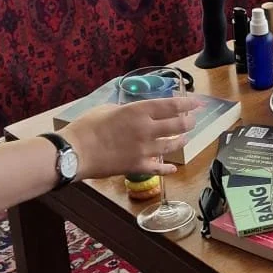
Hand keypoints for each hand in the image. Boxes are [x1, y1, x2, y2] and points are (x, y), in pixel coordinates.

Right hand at [66, 98, 198, 179]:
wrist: (75, 152)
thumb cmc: (87, 127)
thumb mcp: (108, 109)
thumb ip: (127, 110)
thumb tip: (135, 113)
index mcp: (139, 111)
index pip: (172, 106)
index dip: (188, 105)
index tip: (197, 103)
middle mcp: (147, 129)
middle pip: (178, 125)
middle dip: (189, 122)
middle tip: (192, 121)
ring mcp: (144, 149)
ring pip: (173, 146)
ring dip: (181, 141)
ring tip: (184, 139)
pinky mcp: (138, 166)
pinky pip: (159, 168)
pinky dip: (168, 168)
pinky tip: (172, 168)